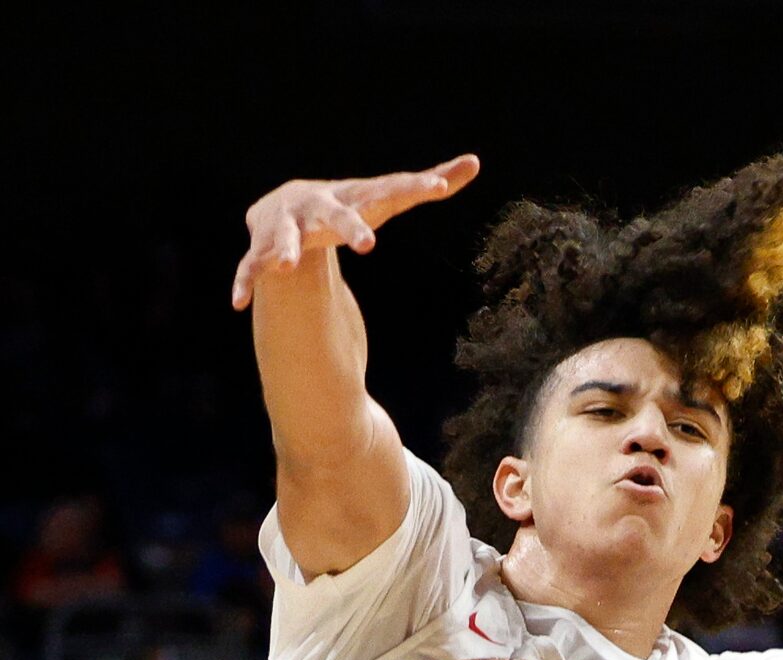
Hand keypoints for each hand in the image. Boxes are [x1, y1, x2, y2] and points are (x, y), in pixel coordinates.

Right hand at [231, 154, 480, 309]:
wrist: (286, 201)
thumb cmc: (348, 204)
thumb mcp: (385, 196)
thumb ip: (428, 183)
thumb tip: (475, 163)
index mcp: (353, 197)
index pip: (389, 192)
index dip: (413, 190)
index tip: (438, 187)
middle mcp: (319, 206)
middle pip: (338, 214)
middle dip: (351, 227)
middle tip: (369, 245)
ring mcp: (288, 226)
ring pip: (286, 237)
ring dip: (286, 249)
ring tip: (287, 265)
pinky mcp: (262, 248)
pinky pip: (251, 266)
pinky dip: (244, 281)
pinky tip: (236, 302)